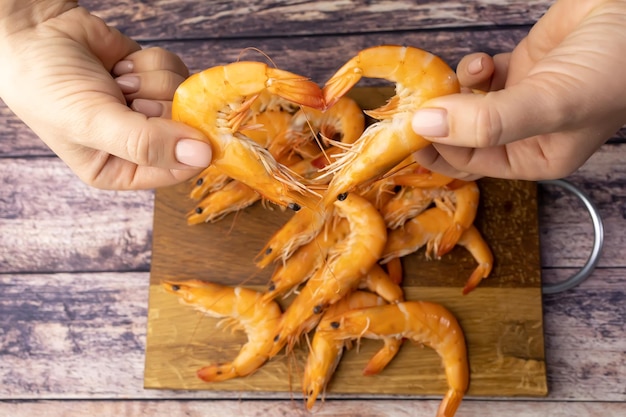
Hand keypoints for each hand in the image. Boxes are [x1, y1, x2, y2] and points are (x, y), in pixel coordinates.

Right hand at [0, 2, 211, 189]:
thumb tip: (203, 154)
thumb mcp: (95, 123)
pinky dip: (152, 63)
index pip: (177, 170)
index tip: (177, 122)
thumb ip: (148, 143)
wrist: (35, 33)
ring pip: (186, 97)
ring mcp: (151, 111)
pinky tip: (122, 66)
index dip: (186, 146)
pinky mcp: (155, 80)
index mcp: (122, 171)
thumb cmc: (51, 86)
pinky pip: (179, 71)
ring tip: (115, 80)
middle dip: (157, 105)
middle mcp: (141, 145)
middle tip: (123, 96)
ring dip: (151, 81)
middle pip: (188, 130)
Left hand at [411, 0, 625, 180]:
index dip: (436, 150)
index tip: (407, 131)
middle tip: (416, 103)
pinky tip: (483, 62)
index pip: (470, 164)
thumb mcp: (549, 103)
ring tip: (461, 77)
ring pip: (467, 105)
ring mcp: (521, 99)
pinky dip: (474, 70)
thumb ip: (486, 121)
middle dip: (440, 120)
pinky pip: (481, 77)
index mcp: (536, 157)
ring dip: (456, 92)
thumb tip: (424, 125)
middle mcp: (526, 133)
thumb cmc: (613, 67)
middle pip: (463, 136)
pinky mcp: (522, 68)